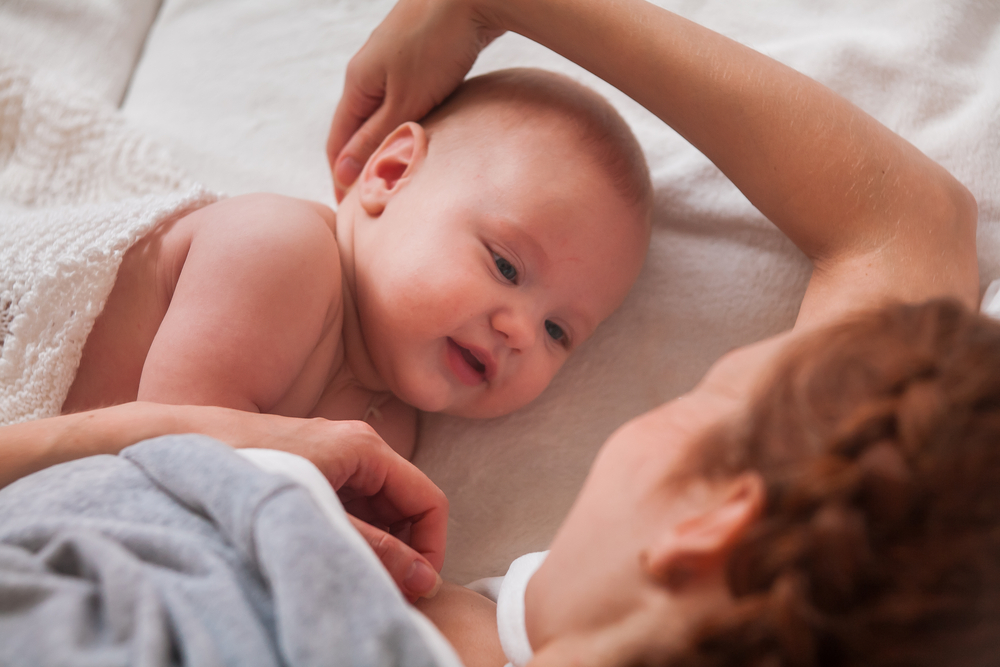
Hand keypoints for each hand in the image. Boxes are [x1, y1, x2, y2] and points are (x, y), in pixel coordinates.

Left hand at [243, 416, 447, 600]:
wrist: (178, 444)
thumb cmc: (246, 469)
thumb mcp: (316, 516)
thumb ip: (373, 550)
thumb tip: (423, 580)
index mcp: (366, 449)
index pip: (429, 500)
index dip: (431, 547)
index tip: (416, 587)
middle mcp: (358, 447)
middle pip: (406, 505)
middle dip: (404, 549)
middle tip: (386, 590)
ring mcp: (336, 457)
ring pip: (379, 509)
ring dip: (377, 544)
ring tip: (352, 575)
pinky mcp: (315, 469)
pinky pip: (352, 506)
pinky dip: (351, 533)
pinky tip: (327, 555)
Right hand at [327, 0, 503, 200]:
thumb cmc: (438, 46)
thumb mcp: (405, 102)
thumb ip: (375, 139)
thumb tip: (343, 174)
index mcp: (357, 82)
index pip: (338, 142)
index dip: (342, 178)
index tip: (351, 211)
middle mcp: (368, 69)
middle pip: (358, 128)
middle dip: (363, 164)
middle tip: (377, 199)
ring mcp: (392, 61)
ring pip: (383, 114)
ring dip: (387, 144)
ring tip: (400, 176)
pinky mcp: (418, 56)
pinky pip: (404, 99)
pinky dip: (407, 124)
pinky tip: (424, 137)